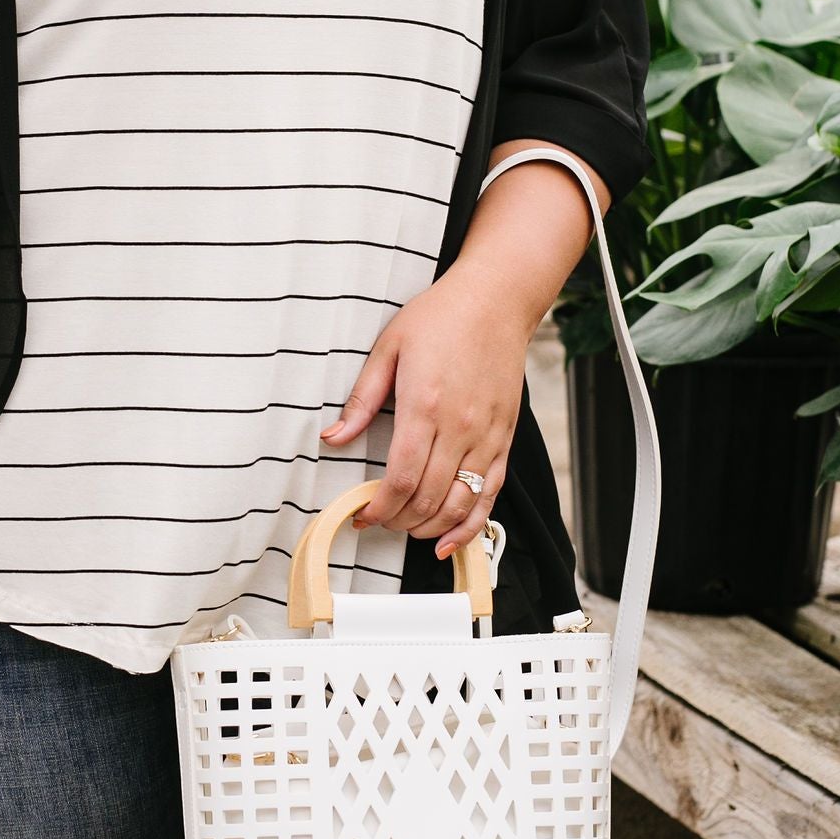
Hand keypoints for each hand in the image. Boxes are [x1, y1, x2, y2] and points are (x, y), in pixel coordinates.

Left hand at [321, 261, 531, 563]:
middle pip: (429, 498)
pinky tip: (452, 539)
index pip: (402, 477)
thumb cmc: (441, 317)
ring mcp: (487, 435)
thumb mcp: (388, 349)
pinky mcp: (505, 437)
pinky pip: (491, 493)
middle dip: (399, 520)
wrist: (496, 299)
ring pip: (461, 503)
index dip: (380, 507)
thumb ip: (361, 400)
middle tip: (380, 520)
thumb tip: (334, 437)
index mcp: (425, 405)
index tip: (364, 514)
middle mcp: (460, 426)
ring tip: (408, 528)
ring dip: (431, 527)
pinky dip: (471, 523)